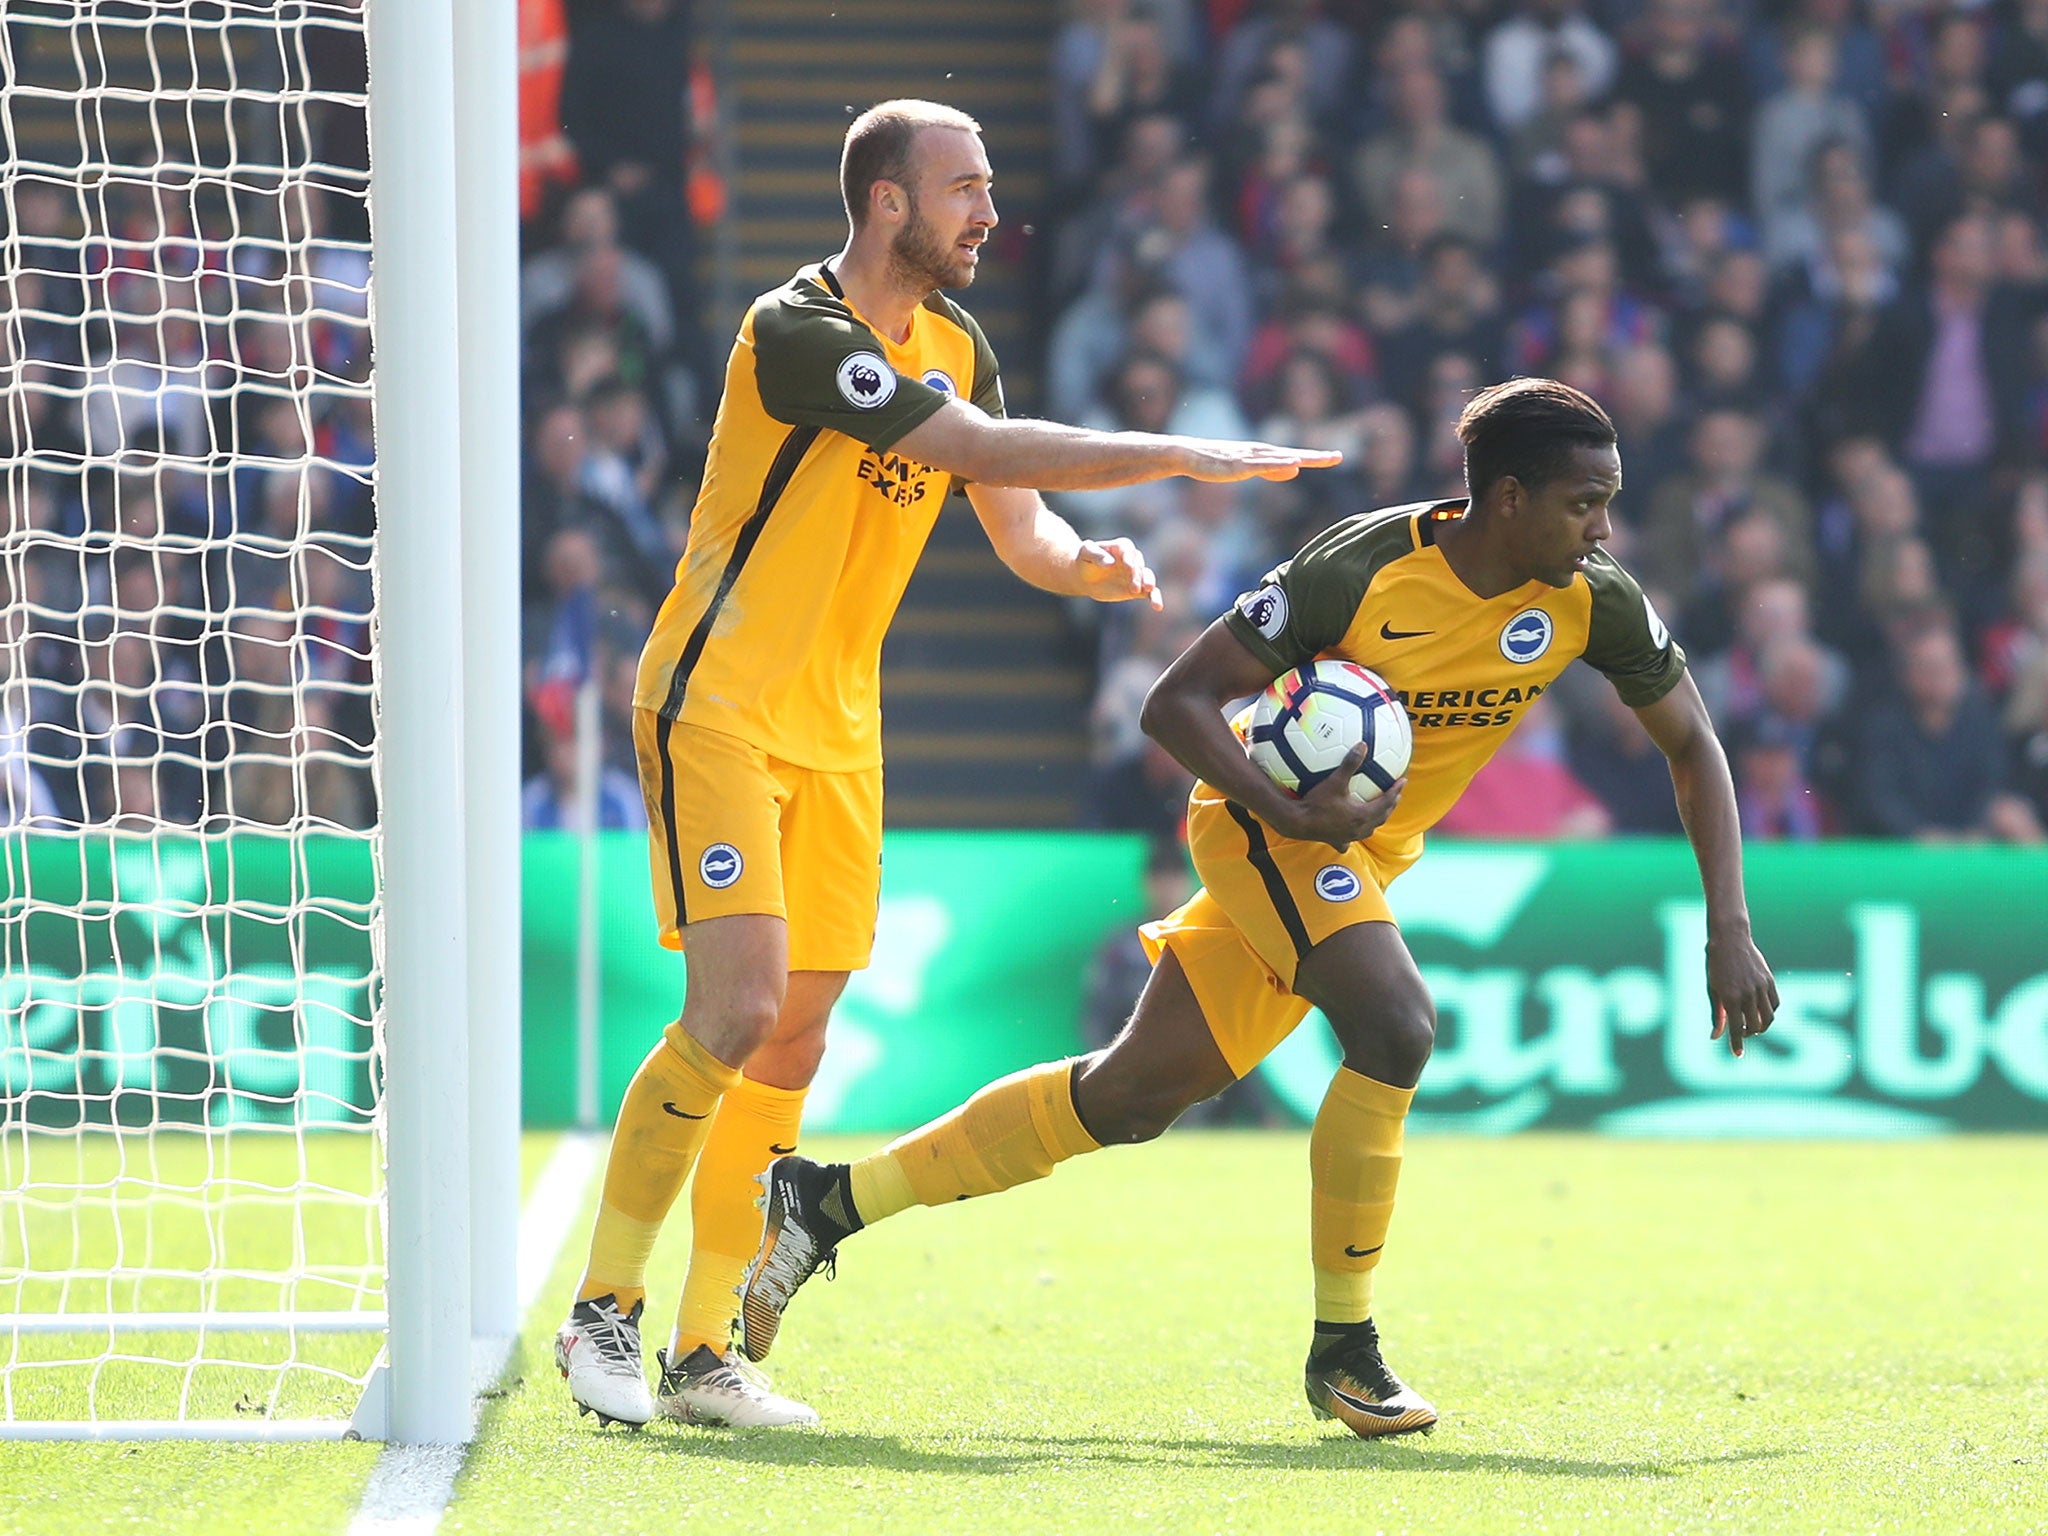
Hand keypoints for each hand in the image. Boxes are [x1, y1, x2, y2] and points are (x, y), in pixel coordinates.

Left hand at [1074, 537, 1160, 609]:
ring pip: (1148, 577)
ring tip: (1149, 590)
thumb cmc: (1084, 560)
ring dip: (1150, 583)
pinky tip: (1158, 607)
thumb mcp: (1085, 553)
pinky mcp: (1137, 590)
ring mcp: (1136, 575)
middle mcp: (1132, 559)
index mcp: (1121, 547)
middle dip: (1138, 575)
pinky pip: (1149, 593)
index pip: (1128, 551)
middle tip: (1134, 587)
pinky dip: (1155, 598)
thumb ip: (1096, 556)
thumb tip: (1110, 563)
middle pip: (1139, 565)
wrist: (1084, 576)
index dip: (1129, 559)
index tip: (1128, 568)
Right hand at [1179, 439, 1342, 483]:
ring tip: (1322, 460)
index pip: (1295, 456)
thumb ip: (1273, 469)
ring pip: (1281, 458)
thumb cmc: (1216, 461)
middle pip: (1293, 455)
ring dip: (1302, 458)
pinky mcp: (1238, 465)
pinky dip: (1278, 463)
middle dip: (1316, 457)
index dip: (1316, 457)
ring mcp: (1249, 458)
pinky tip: (1293, 463)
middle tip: (1338, 457)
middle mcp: (1260, 453)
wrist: (1188, 454)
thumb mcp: (1249, 467)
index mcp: (1264, 454)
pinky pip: (1261, 465)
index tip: (1336, 457)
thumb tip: (1295, 470)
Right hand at [1276, 745, 1404, 850]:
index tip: (1403, 781)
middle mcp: (1359, 828)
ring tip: (1378, 812)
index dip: (1395, 790)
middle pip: (1381, 816)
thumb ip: (1350, 763)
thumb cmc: (1317, 803)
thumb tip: (1362, 745)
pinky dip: (1352, 837)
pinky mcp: (1336, 841)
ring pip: (1369, 829)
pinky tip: (1349, 836)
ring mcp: (1348, 837)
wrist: (1298, 822)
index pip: (1386, 801)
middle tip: (1395, 794)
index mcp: (1363, 814)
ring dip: (1376, 819)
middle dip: (1390, 805)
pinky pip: (1348, 841)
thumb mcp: (1335, 781)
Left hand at [1706, 926, 1778, 1057]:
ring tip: (1751, 1024)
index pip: (1736, 1029)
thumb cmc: (1715, 965)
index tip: (1738, 1055)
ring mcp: (1761, 988)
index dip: (1737, 1044)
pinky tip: (1760, 1011)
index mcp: (1730, 998)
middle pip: (1755, 1027)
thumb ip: (1716, 1014)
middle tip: (1740, 1033)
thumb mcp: (1712, 990)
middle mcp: (1748, 995)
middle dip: (1748, 1035)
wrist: (1730, 939)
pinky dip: (1769, 1012)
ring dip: (1761, 1026)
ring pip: (1768, 1018)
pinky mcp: (1770, 981)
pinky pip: (1775, 1004)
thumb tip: (1715, 1036)